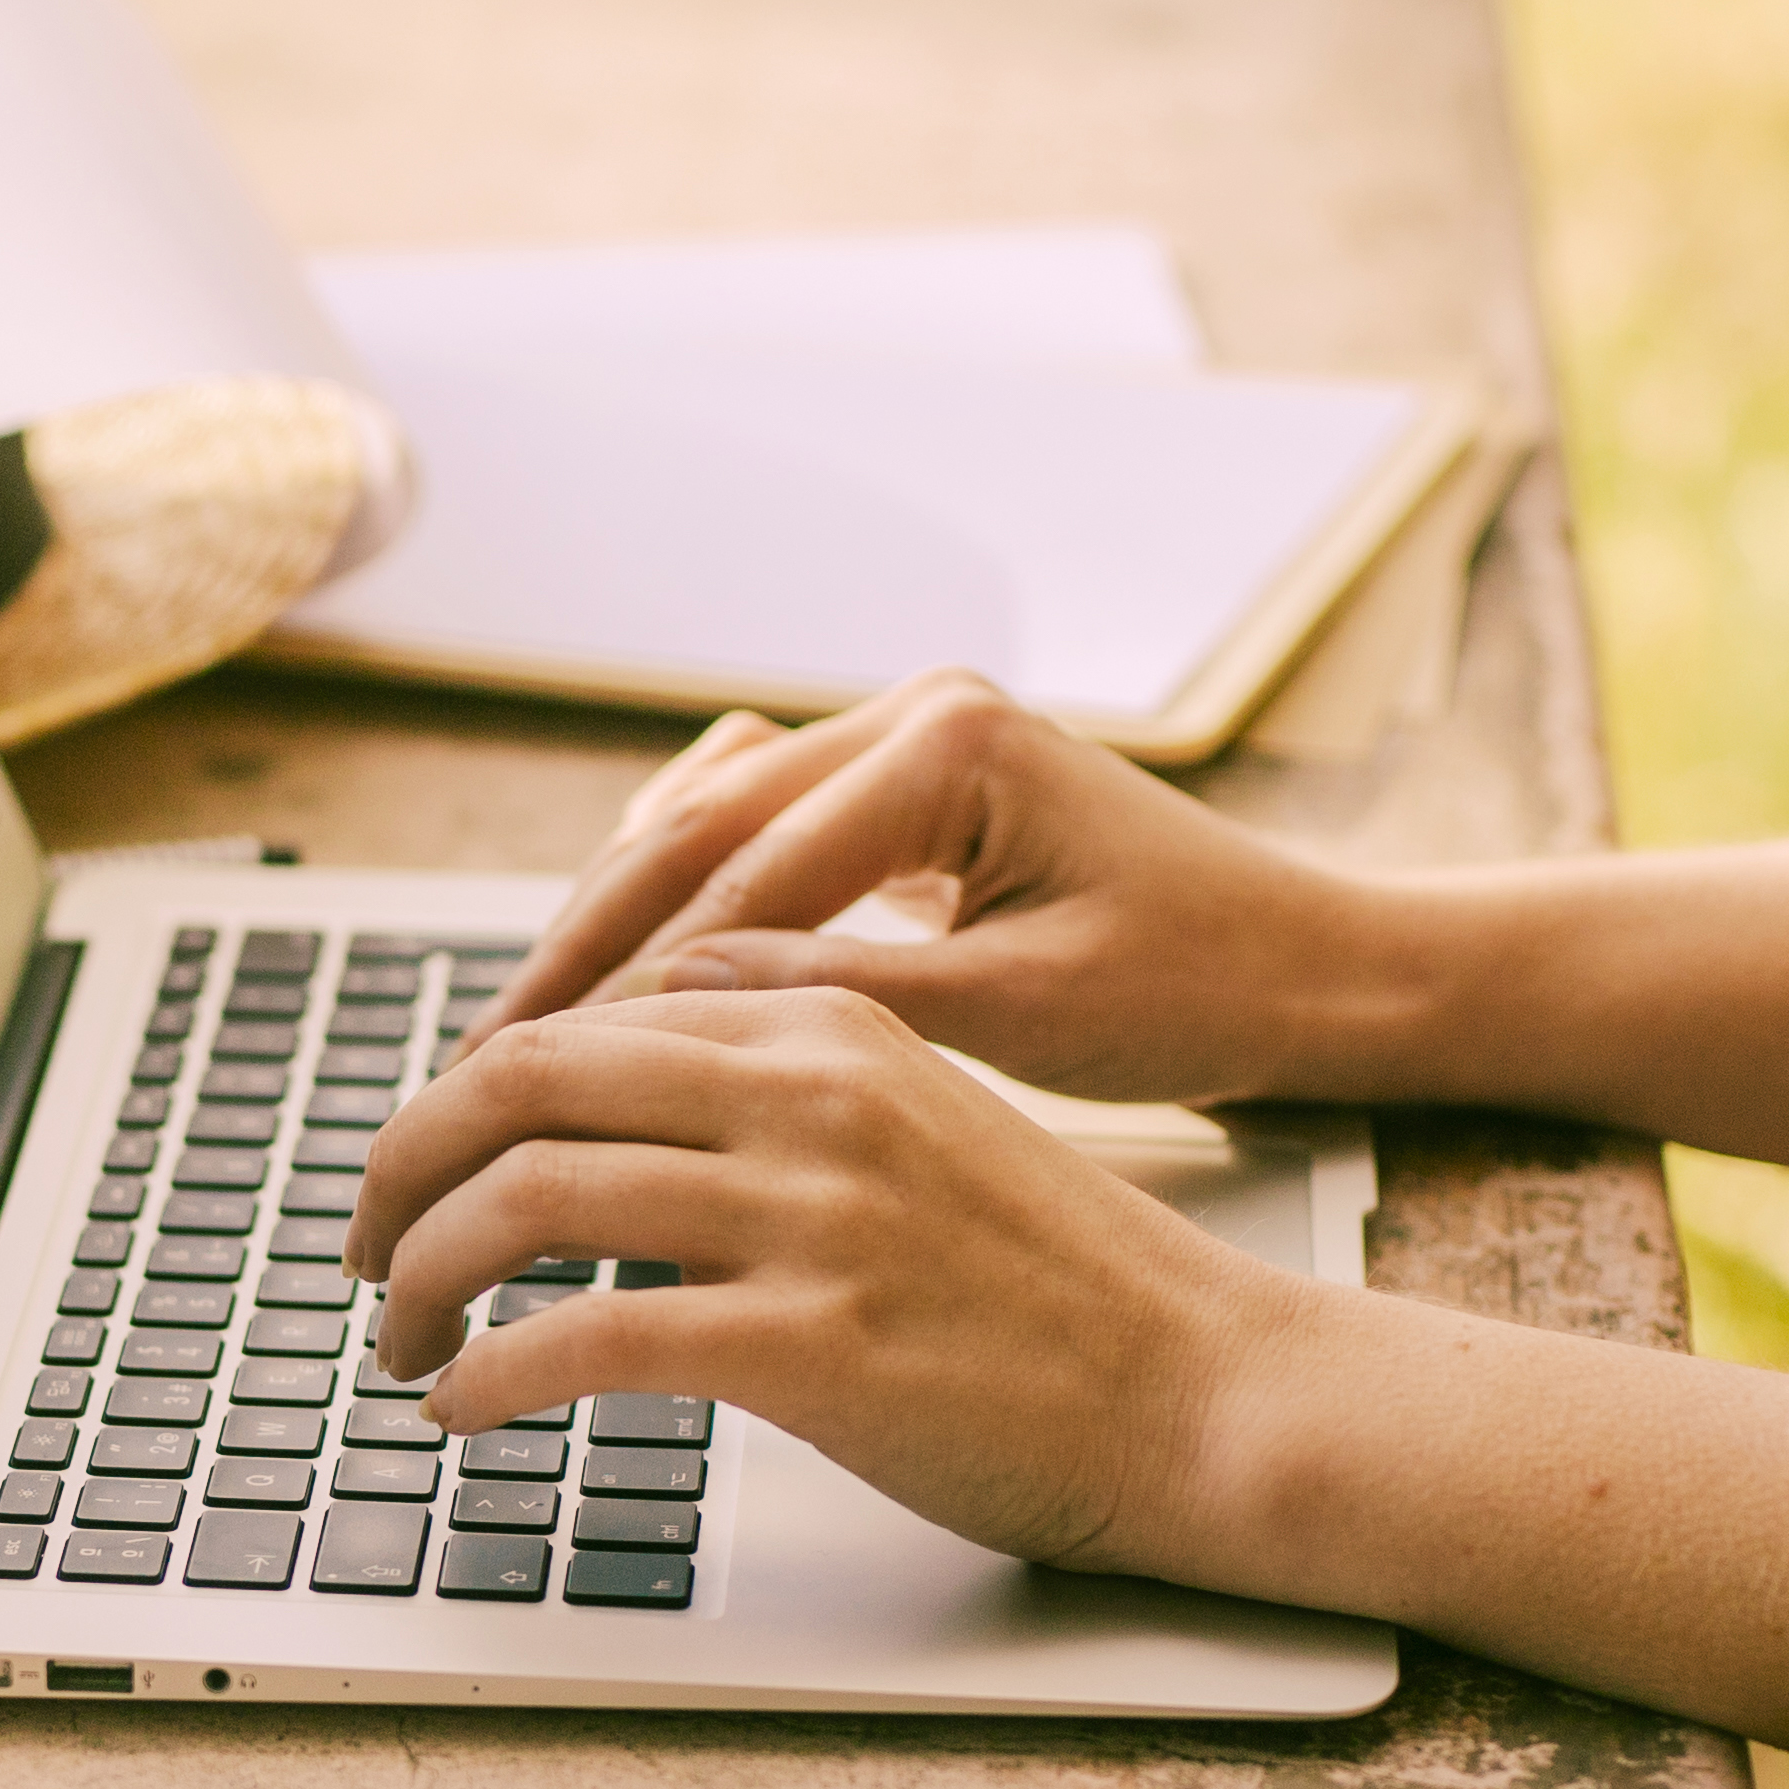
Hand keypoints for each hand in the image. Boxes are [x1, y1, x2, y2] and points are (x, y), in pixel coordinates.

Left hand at [344, 987, 1321, 1574]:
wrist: (1208, 1390)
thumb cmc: (1059, 1289)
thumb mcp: (916, 1132)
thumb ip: (776, 1106)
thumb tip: (615, 1139)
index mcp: (832, 1020)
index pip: (589, 1018)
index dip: (469, 1093)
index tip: (424, 1166)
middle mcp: (810, 1092)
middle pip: (521, 1081)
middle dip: (402, 1163)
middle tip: (359, 1243)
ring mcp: (811, 1214)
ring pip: (526, 1199)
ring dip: (422, 1274)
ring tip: (396, 1337)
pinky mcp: (812, 1342)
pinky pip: (580, 1337)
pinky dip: (488, 1371)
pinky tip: (464, 1407)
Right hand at [463, 675, 1418, 1106]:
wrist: (1310, 966)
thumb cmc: (1200, 992)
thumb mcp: (1025, 1013)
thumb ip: (847, 995)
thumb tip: (670, 1001)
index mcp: (948, 745)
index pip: (737, 871)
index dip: (621, 980)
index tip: (528, 1074)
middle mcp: (911, 715)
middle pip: (690, 829)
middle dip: (580, 950)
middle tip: (478, 1059)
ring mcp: (898, 741)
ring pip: (699, 827)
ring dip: (607, 930)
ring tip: (515, 1038)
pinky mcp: (896, 792)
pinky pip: (745, 835)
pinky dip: (671, 906)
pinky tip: (603, 989)